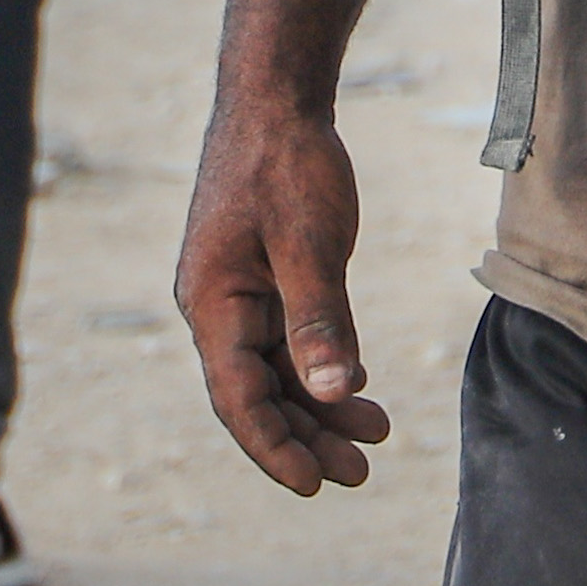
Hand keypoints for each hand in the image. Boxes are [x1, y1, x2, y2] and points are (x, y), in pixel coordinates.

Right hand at [179, 103, 392, 491]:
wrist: (276, 100)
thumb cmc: (286, 163)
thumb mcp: (309, 242)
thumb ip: (320, 319)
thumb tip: (332, 393)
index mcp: (211, 304)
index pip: (239, 398)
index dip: (275, 446)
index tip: (315, 485)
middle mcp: (217, 308)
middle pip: (258, 395)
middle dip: (307, 438)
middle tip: (361, 474)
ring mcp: (240, 296)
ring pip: (277, 372)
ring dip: (320, 407)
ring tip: (374, 437)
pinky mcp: (265, 281)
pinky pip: (289, 342)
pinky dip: (322, 369)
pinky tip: (360, 390)